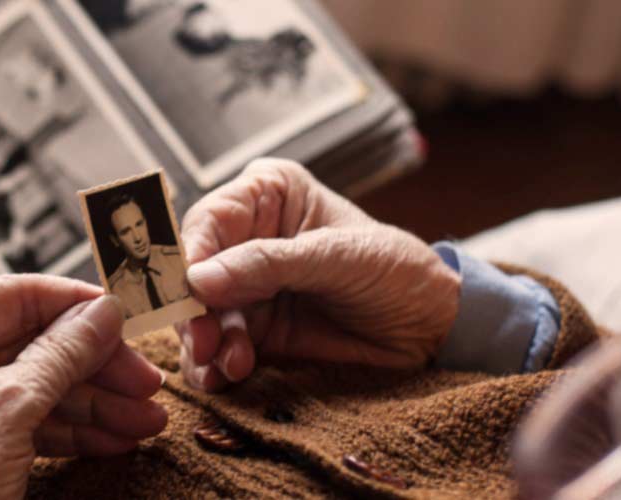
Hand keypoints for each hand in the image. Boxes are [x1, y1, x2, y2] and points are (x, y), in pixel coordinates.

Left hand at [0, 276, 166, 497]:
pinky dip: (71, 429)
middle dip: (94, 367)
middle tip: (145, 381)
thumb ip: (57, 357)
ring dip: (94, 403)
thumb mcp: (3, 417)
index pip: (10, 297)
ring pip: (35, 383)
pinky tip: (113, 438)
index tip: (125, 314)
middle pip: (29, 342)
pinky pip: (25, 417)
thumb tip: (101, 314)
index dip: (75, 305)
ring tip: (144, 419)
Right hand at [178, 158, 460, 390]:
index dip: (189, 257)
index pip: (208, 221)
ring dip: (204, 344)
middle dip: (193, 310)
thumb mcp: (337, 258)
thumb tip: (199, 279)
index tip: (188, 292)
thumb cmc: (396, 271)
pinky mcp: (253, 332)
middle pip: (192, 272)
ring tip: (231, 364)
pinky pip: (215, 349)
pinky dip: (213, 366)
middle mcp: (247, 238)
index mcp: (267, 195)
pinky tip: (227, 376)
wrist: (432, 329)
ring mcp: (246, 288)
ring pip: (198, 316)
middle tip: (204, 342)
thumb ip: (268, 265)